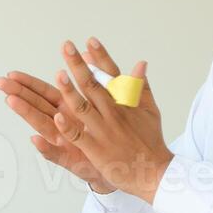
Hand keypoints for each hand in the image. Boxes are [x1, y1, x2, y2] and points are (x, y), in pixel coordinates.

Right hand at [0, 63, 117, 194]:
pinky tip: (35, 140)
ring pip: (41, 125)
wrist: (120, 165)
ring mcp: (63, 141)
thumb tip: (91, 55)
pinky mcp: (69, 160)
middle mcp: (61, 124)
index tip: (12, 74)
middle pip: (37, 105)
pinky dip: (45, 148)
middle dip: (18, 92)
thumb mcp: (104, 106)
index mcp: (68, 109)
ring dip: (26, 112)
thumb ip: (96, 82)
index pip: (44, 93)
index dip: (29, 83)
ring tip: (11, 100)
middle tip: (1, 83)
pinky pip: (56, 154)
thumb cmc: (107, 138)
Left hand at [49, 37, 172, 202]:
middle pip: (93, 85)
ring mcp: (104, 130)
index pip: (111, 74)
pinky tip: (58, 116)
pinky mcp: (96, 149)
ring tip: (58, 74)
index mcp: (125, 102)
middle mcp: (114, 113)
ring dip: (70, 90)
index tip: (90, 40)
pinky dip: (68, 126)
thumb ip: (141, 86)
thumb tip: (140, 63)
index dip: (100, 57)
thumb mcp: (150, 110)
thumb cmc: (150, 141)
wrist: (154, 172)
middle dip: (78, 65)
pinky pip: (79, 135)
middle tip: (66, 46)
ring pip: (83, 107)